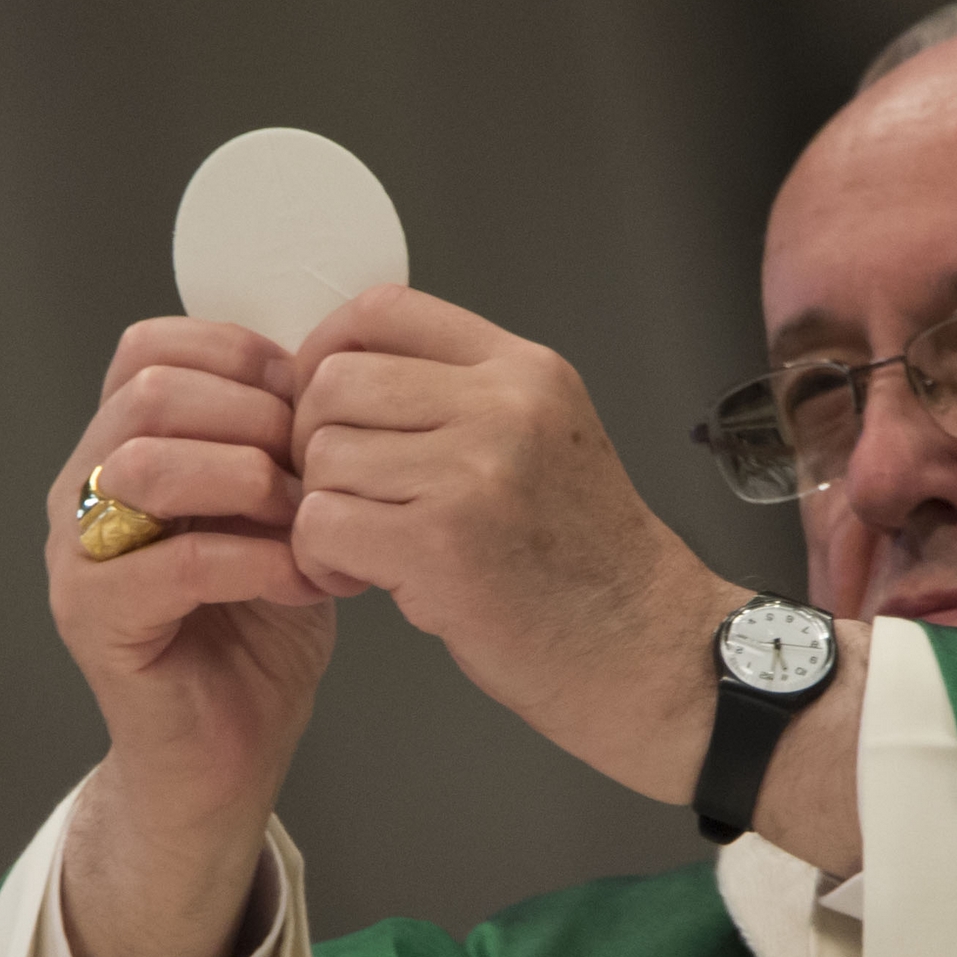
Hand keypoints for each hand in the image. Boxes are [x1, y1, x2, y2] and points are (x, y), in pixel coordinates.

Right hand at [45, 318, 332, 956]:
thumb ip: (277, 443)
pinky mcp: (96, 620)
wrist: (226, 751)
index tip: (311, 397)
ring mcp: (76, 554)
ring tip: (306, 520)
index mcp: (119, 445)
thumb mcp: (275, 513)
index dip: (240, 356)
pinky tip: (304, 579)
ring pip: (145, 464)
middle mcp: (82, 488)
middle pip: (148, 393)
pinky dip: (255, 561)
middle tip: (316, 465)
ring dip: (247, 479)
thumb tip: (326, 376)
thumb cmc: (255, 627)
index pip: (150, 348)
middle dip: (251, 416)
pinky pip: (174, 562)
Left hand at [287, 285, 745, 804]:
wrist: (644, 648)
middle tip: (341, 493)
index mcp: (522, 369)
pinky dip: (321, 559)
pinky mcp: (441, 545)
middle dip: (312, 441)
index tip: (321, 402)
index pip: (383, 309)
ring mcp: (473, 472)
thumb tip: (338, 380)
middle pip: (335, 382)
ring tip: (363, 547)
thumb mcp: (543, 436)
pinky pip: (322, 524)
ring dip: (320, 509)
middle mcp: (502, 406)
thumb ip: (458, 397)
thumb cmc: (583, 558)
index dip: (325, 350)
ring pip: (323, 457)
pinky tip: (361, 579)